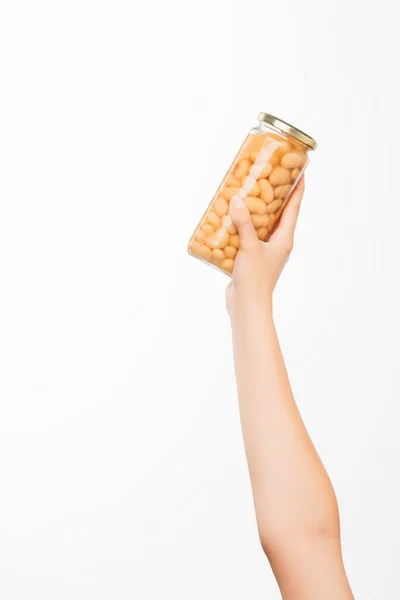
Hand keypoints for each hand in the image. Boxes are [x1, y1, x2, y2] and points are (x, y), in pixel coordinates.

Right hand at [226, 178, 304, 315]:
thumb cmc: (255, 278)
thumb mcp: (249, 247)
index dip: (297, 189)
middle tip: (268, 177)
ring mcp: (264, 252)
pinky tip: (229, 221)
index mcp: (284, 239)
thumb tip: (236, 200)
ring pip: (261, 226)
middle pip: (278, 215)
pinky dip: (240, 228)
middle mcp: (277, 244)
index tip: (300, 172)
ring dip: (255, 212)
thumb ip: (244, 223)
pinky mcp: (251, 260)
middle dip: (274, 197)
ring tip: (246, 195)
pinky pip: (248, 238)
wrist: (247, 306)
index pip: (293, 209)